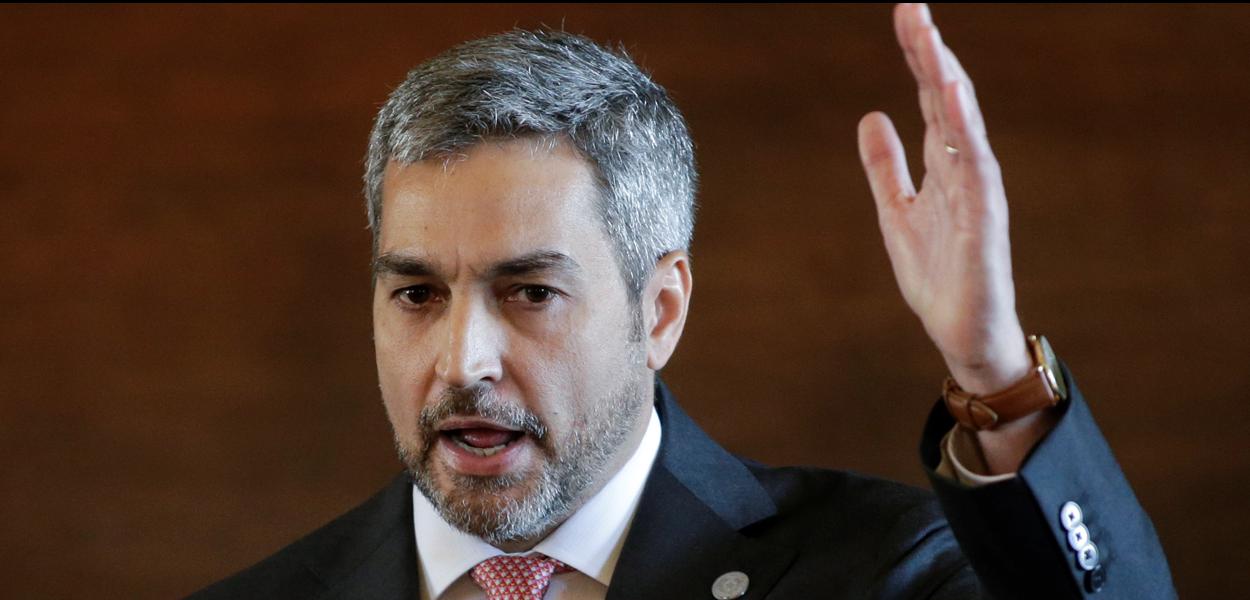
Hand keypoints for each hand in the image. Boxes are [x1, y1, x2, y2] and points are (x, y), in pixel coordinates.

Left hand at [858, 4, 1031, 395]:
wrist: (963, 333)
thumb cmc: (939, 276)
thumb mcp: (896, 213)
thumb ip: (885, 167)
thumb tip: (871, 116)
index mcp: (943, 165)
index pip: (927, 99)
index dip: (917, 58)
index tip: (906, 14)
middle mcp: (964, 167)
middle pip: (944, 99)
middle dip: (929, 53)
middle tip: (912, 8)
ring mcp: (977, 189)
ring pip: (962, 122)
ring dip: (945, 78)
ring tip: (928, 39)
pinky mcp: (984, 216)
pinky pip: (973, 163)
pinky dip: (963, 126)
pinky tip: (949, 93)